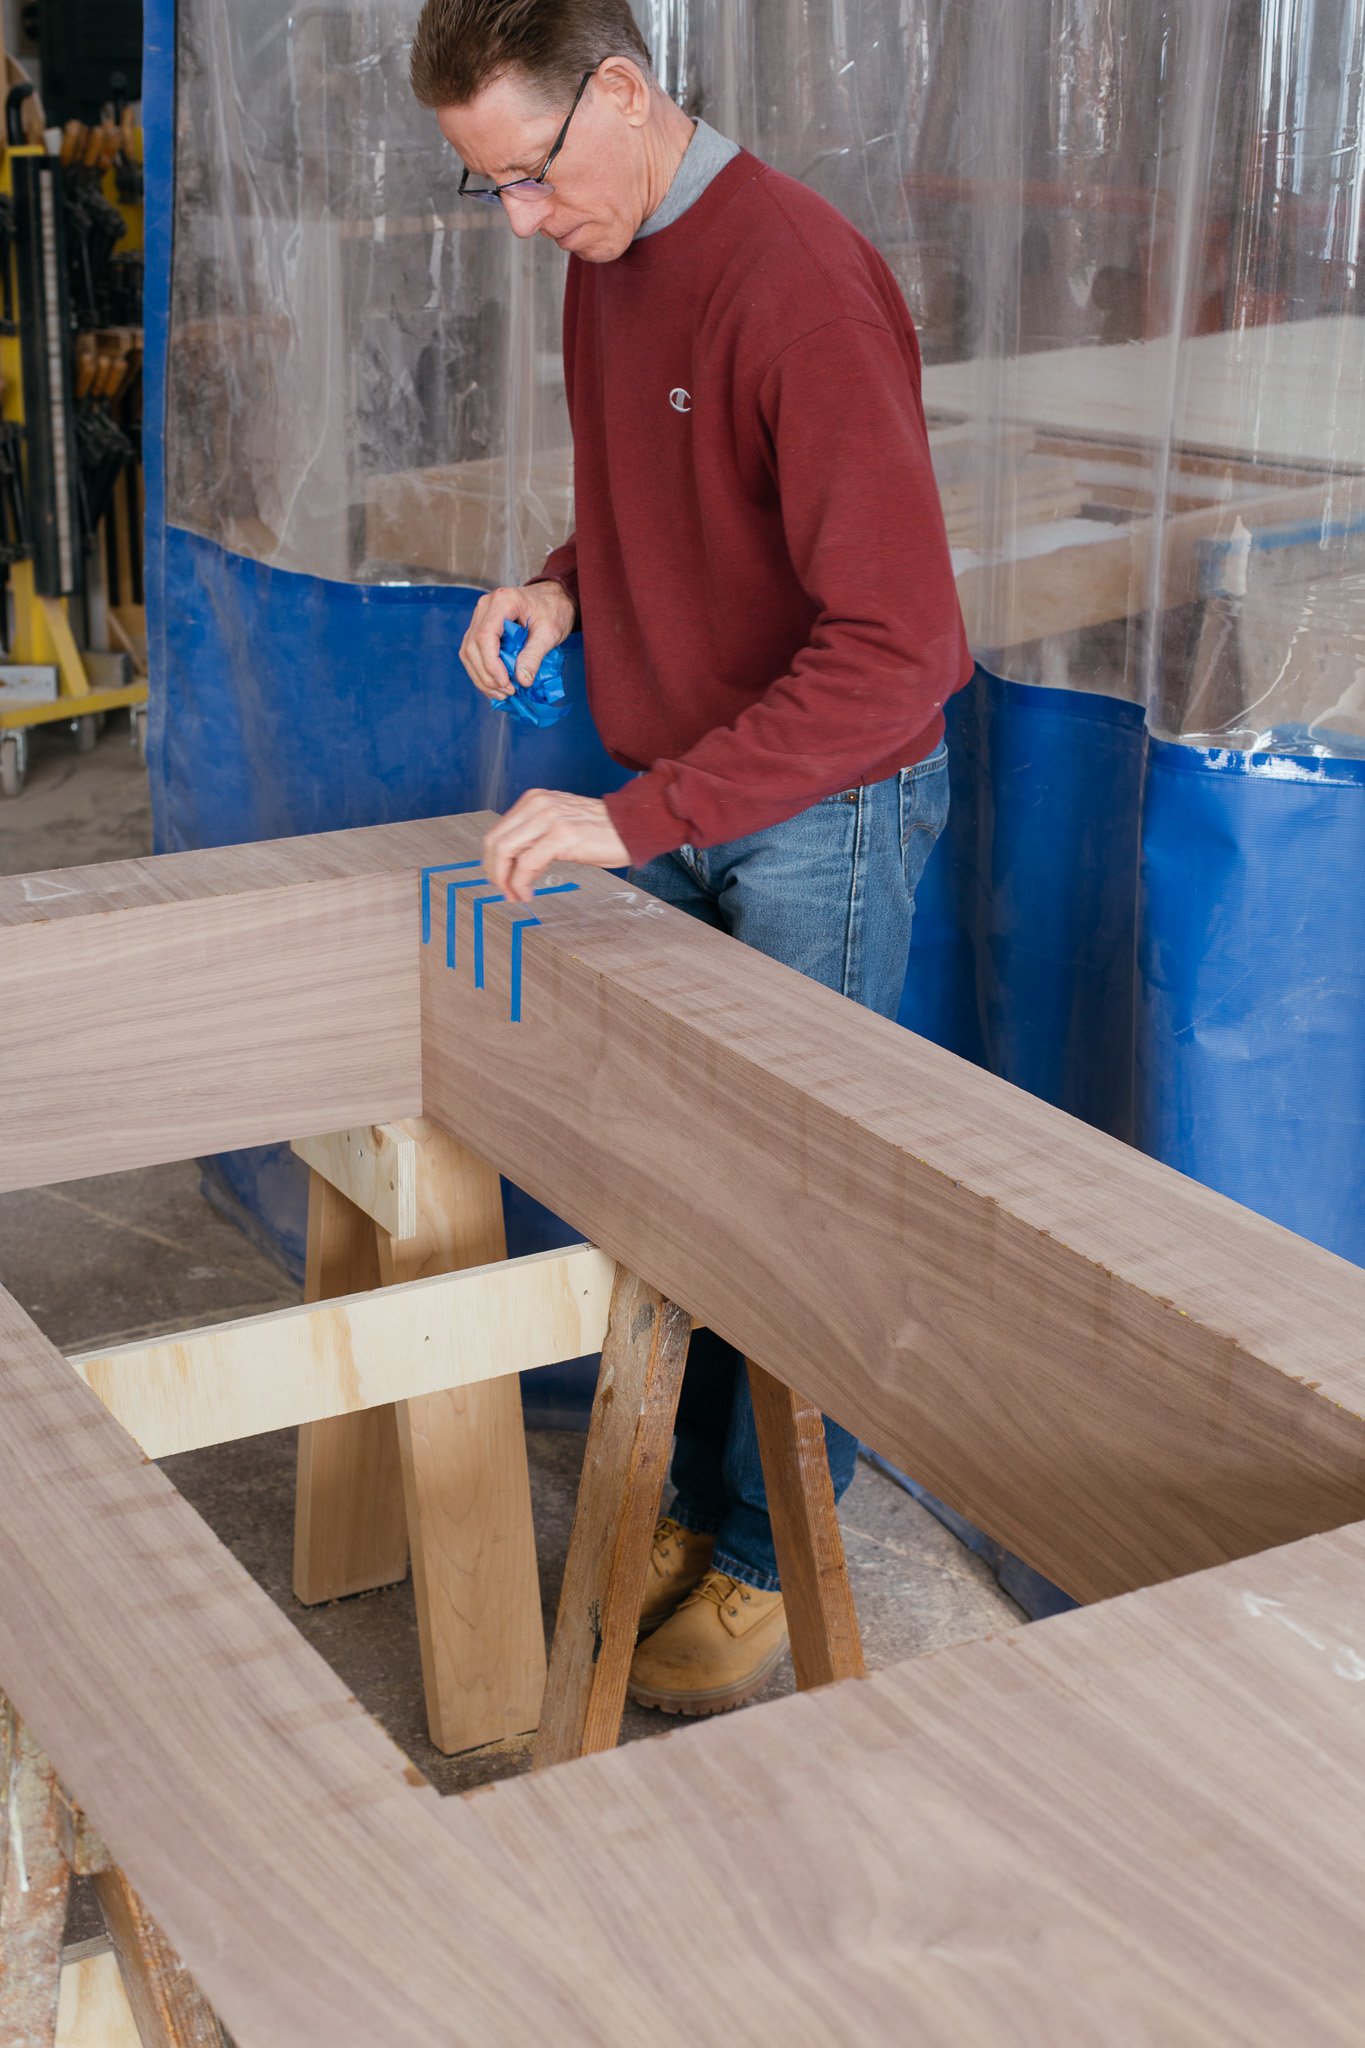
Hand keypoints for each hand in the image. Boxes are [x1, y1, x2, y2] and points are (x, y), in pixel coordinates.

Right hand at [460, 580, 574, 702]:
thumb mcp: (549, 633)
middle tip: (507, 691)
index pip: (485, 636)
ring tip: (502, 693)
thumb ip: (534, 655)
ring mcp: (480, 616)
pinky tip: (496, 685)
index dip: (491, 664)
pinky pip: (473, 652)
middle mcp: (485, 606)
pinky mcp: (480, 627)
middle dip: (486, 675)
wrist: (553, 598)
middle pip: (472, 646)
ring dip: (481, 677)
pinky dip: (482, 672)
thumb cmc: (554, 610)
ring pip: (468, 652)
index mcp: (503, 601)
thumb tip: (523, 681)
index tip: (506, 683)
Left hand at [483, 791, 628, 903]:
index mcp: (535, 800)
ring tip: (516, 896)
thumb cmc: (602, 830)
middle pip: (495, 841)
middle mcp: (538, 804)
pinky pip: (528, 864)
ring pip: (506, 852)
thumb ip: (536, 837)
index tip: (500, 881)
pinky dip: (522, 883)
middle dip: (494, 873)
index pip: (498, 831)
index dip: (492, 861)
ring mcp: (549, 818)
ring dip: (505, 880)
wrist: (634, 826)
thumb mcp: (560, 825)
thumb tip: (514, 865)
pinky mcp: (562, 835)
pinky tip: (529, 894)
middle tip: (504, 892)